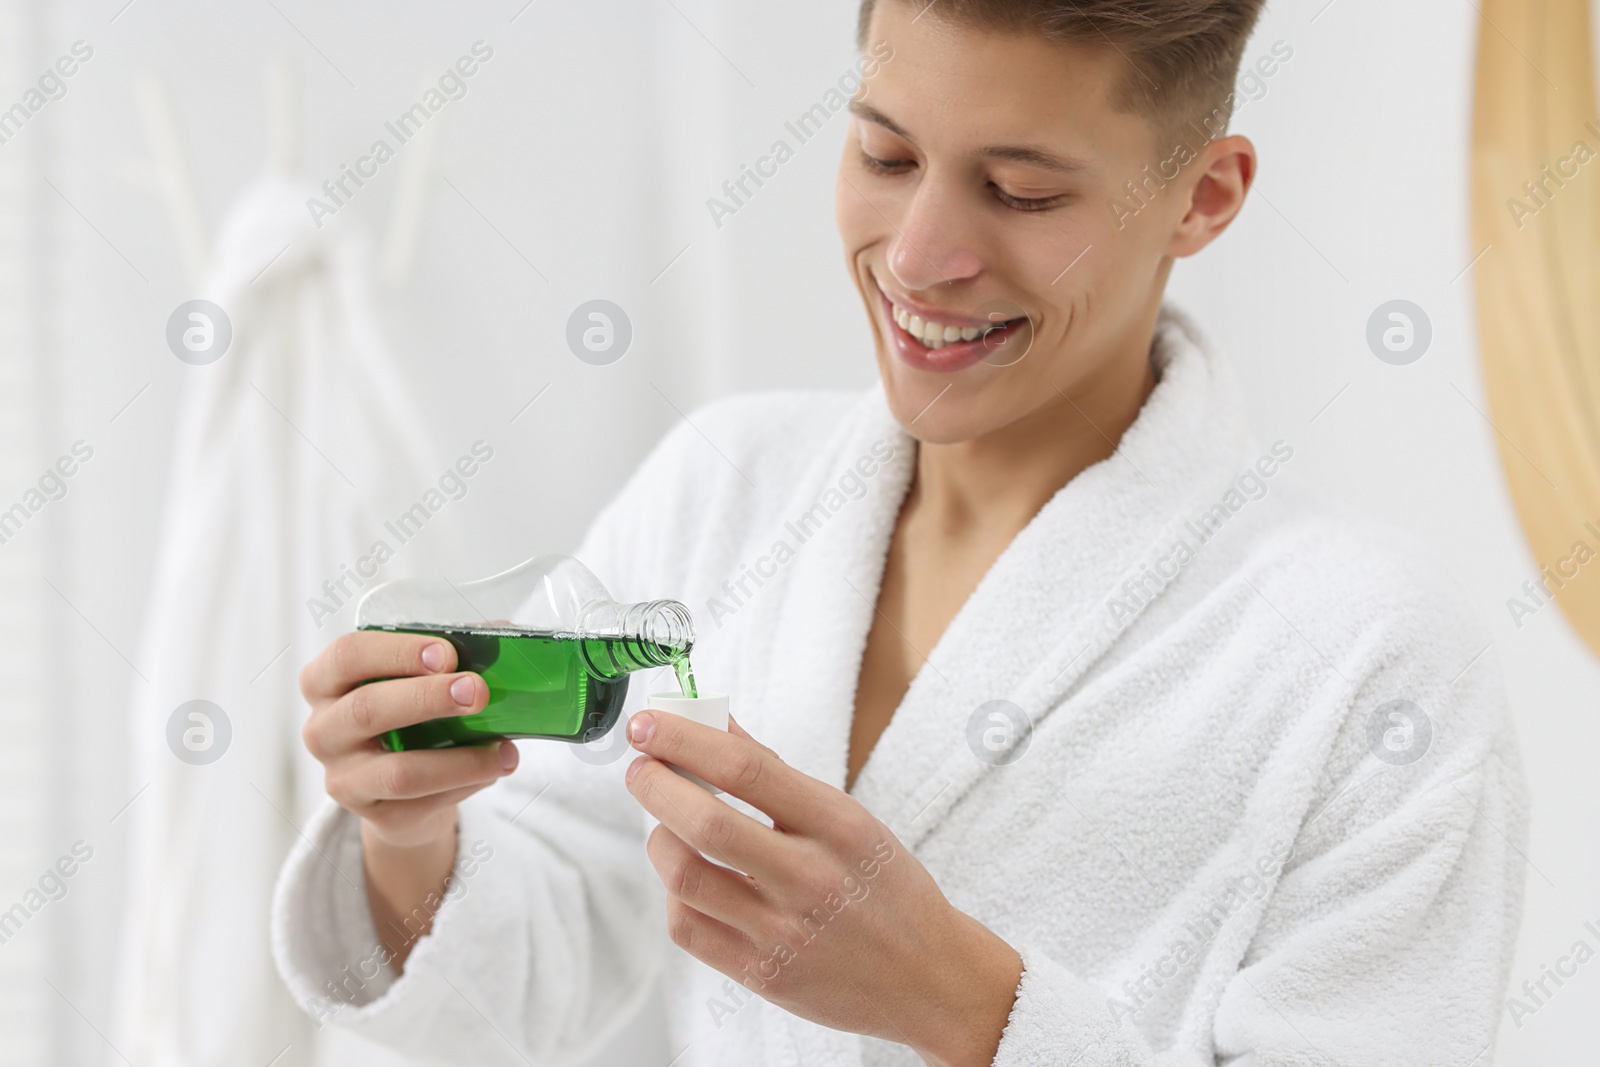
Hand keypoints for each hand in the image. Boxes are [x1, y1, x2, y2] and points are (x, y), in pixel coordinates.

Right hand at [299, 631, 519, 966]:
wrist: (401, 790)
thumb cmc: (409, 715)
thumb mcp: (416, 680)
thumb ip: (447, 656)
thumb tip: (501, 635)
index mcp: (326, 682)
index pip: (347, 656)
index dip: (396, 652)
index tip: (446, 653)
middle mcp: (322, 731)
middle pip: (366, 710)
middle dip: (428, 698)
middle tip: (478, 692)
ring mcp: (343, 779)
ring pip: (399, 772)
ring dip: (459, 759)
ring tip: (502, 749)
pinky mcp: (373, 816)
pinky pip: (423, 803)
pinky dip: (466, 784)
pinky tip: (494, 768)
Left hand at [623, 711, 1022, 1066]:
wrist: (928, 976)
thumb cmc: (884, 887)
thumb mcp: (849, 817)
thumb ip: (777, 773)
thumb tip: (715, 724)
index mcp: (839, 826)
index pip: (746, 770)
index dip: (685, 739)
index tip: (651, 723)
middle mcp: (811, 878)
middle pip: (706, 823)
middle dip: (655, 784)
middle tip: (640, 766)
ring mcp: (784, 931)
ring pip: (685, 877)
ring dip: (657, 837)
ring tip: (662, 821)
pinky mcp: (762, 974)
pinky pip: (689, 928)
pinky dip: (672, 893)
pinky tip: (685, 876)